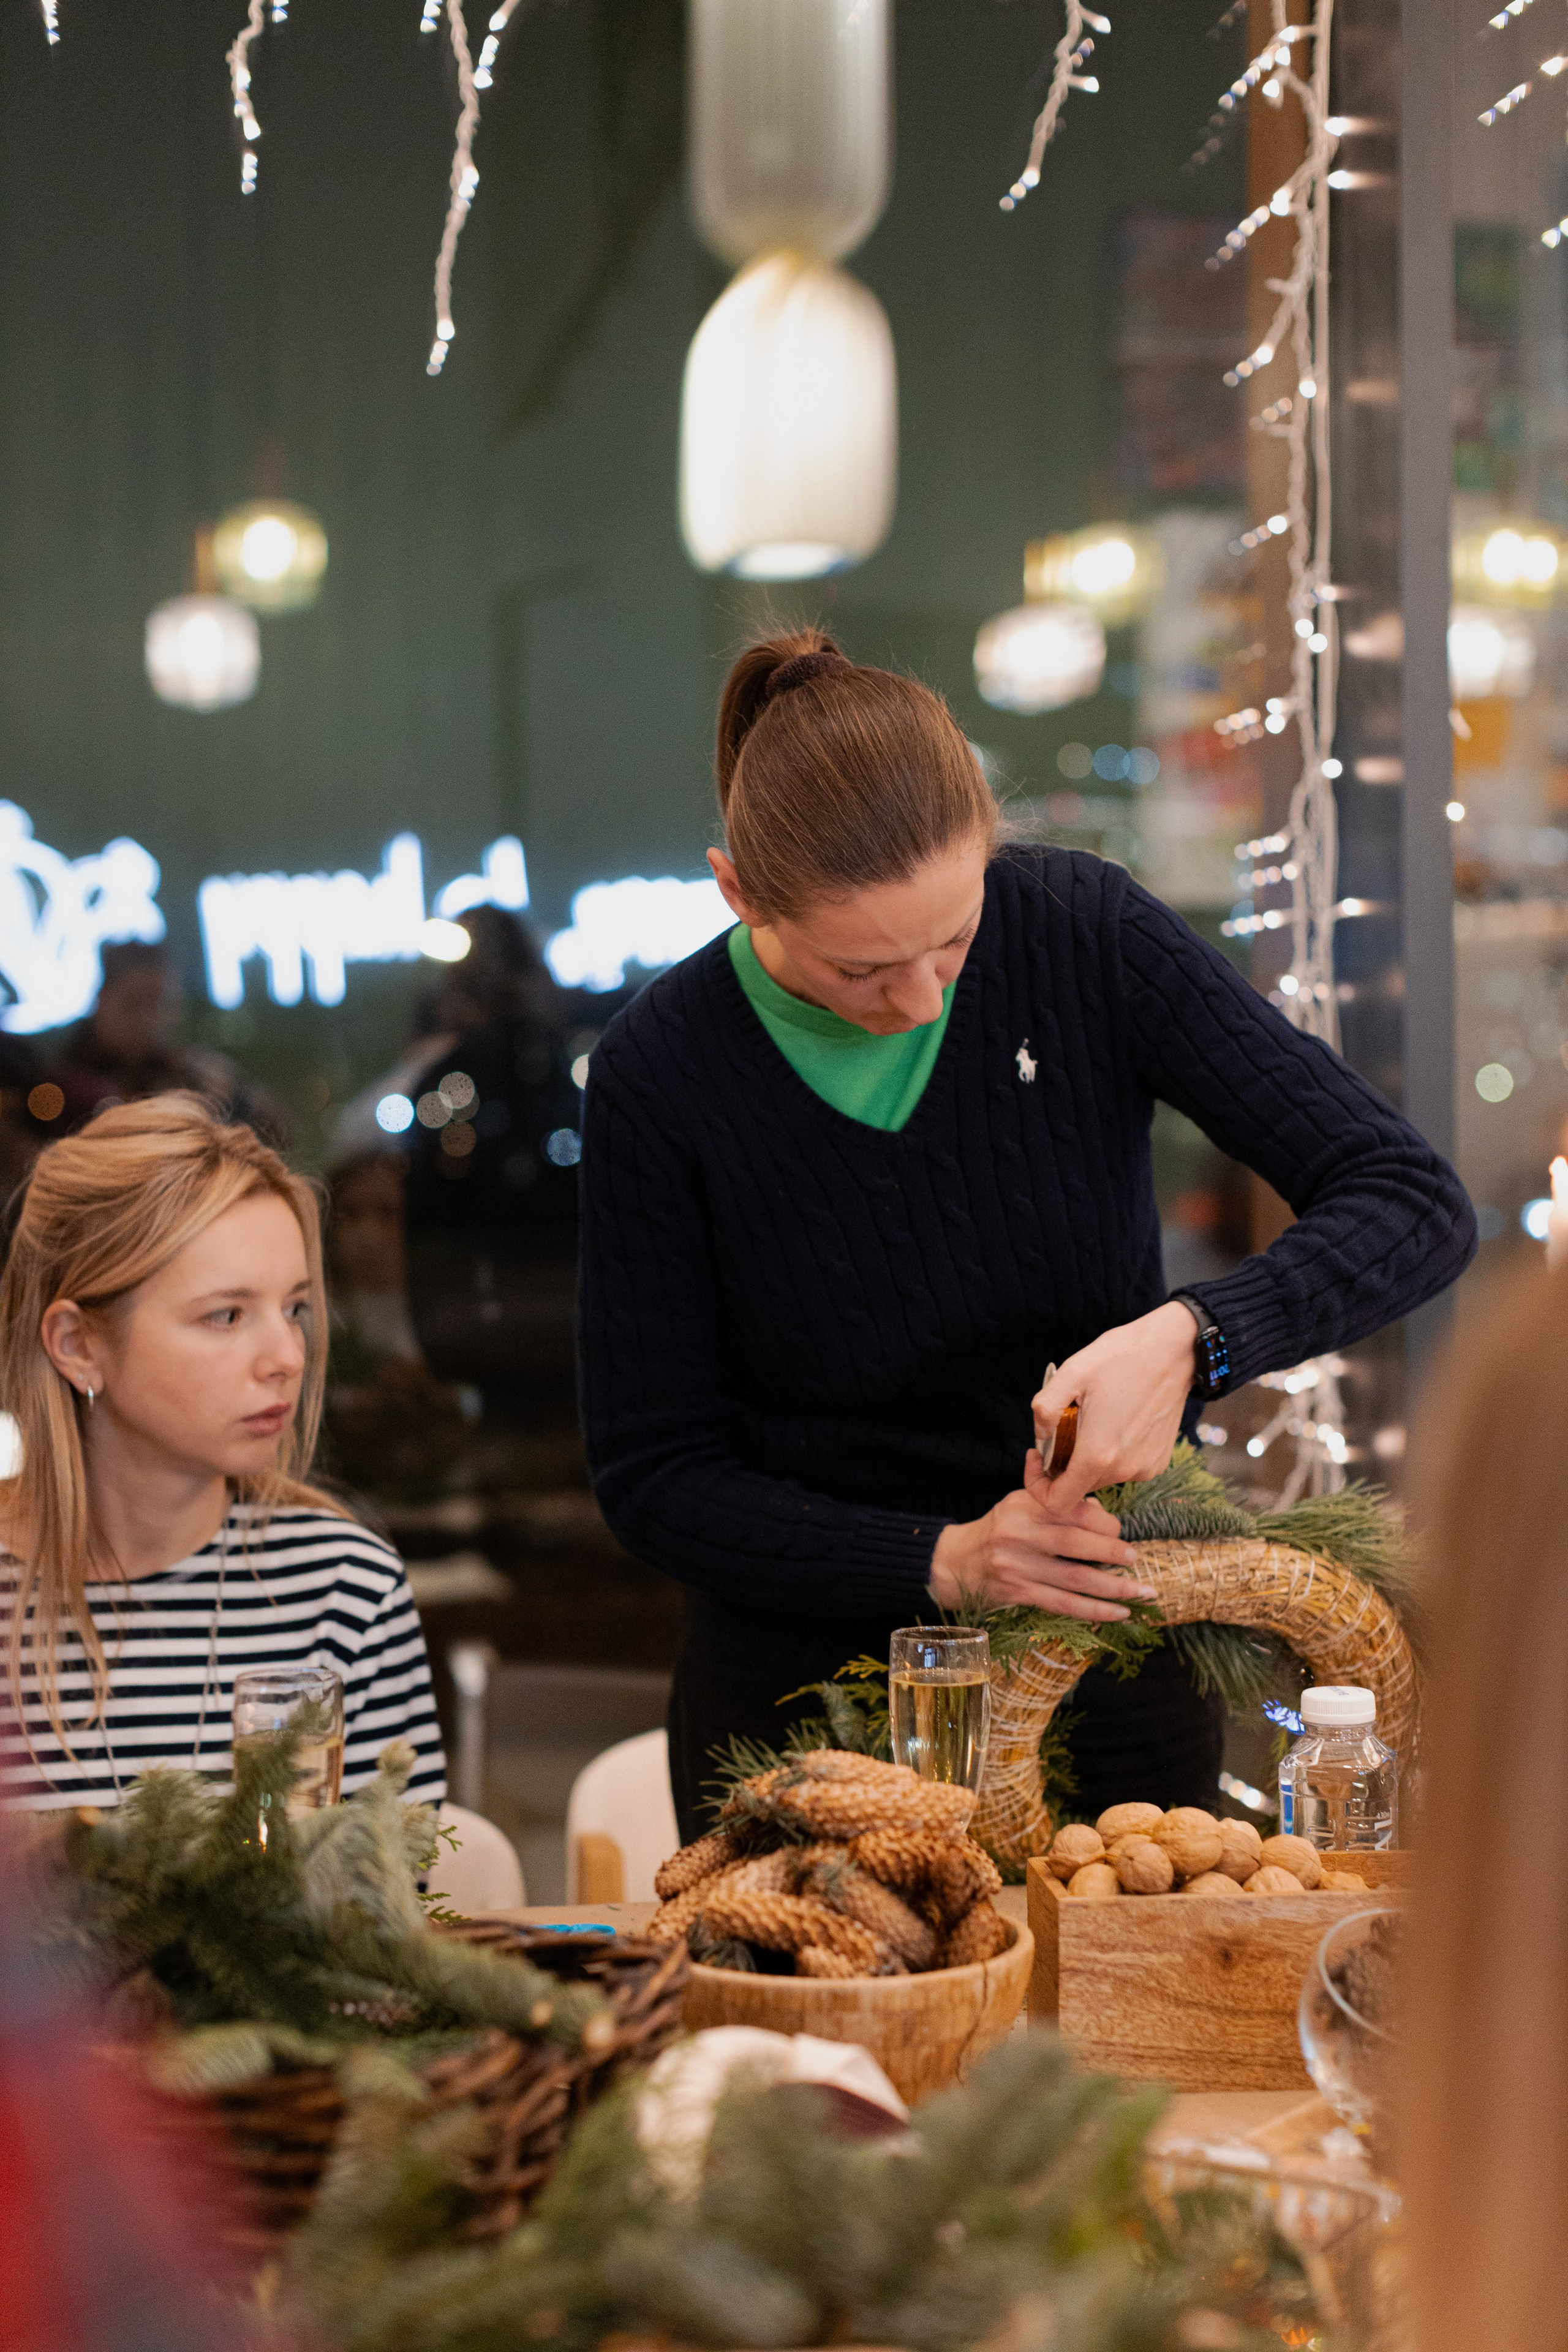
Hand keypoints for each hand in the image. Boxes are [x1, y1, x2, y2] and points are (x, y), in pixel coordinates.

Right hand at [928, 1460, 1156, 1622]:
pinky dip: (1095, 1610)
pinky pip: (1064, 1605)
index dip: (1102, 1522)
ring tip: (1143, 1592)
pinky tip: (1119, 1613)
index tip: (1119, 1531)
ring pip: (1075, 1579)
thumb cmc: (998, 1529)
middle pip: (1075, 1544)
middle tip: (1136, 1558)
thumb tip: (1102, 1513)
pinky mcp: (1019, 1594)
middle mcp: (1020, 1536)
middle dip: (1112, 1553)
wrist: (954, 1563)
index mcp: (1024, 1507)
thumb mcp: (1020, 1504)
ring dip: (1114, 1588)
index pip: (1070, 1510)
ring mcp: (1019, 1568)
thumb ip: (1058, 1505)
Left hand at [1030, 1301, 1198, 1517]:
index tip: (1038, 1455)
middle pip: (1079, 1486)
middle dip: (1063, 1463)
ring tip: (1092, 1419)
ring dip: (1089, 1456)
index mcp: (1097, 1454)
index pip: (1058, 1501)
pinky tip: (1116, 1422)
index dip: (1038, 1485)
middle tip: (1064, 1426)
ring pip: (1101, 1476)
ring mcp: (1144, 1468)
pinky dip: (1113, 1453)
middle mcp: (1123, 1470)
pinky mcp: (1158, 1462)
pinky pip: (1124, 1468)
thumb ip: (1044, 1408)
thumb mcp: (1071, 1373)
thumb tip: (1040, 1435)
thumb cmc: (1121, 1358)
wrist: (1174, 1351)